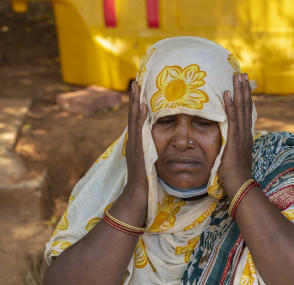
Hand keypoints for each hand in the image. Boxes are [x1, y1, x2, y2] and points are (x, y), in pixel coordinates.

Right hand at [122, 80, 148, 204]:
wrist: (138, 196)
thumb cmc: (146, 182)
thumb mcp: (151, 162)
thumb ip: (153, 151)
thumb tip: (162, 145)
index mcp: (137, 143)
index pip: (137, 119)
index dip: (137, 104)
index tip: (140, 89)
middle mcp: (132, 141)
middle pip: (132, 115)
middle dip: (133, 98)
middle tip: (135, 80)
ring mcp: (133, 145)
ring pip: (132, 119)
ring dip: (134, 102)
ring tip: (136, 86)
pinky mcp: (136, 150)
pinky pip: (138, 131)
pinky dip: (139, 118)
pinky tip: (142, 107)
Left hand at [220, 72, 254, 196]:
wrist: (240, 185)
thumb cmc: (235, 175)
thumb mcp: (234, 157)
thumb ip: (231, 147)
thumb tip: (226, 144)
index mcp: (246, 136)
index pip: (246, 113)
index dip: (245, 98)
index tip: (243, 85)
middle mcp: (246, 133)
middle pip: (246, 106)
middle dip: (244, 90)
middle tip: (242, 74)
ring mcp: (241, 135)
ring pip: (241, 109)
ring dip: (239, 92)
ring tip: (237, 77)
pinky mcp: (235, 139)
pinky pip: (232, 118)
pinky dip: (230, 105)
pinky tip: (227, 94)